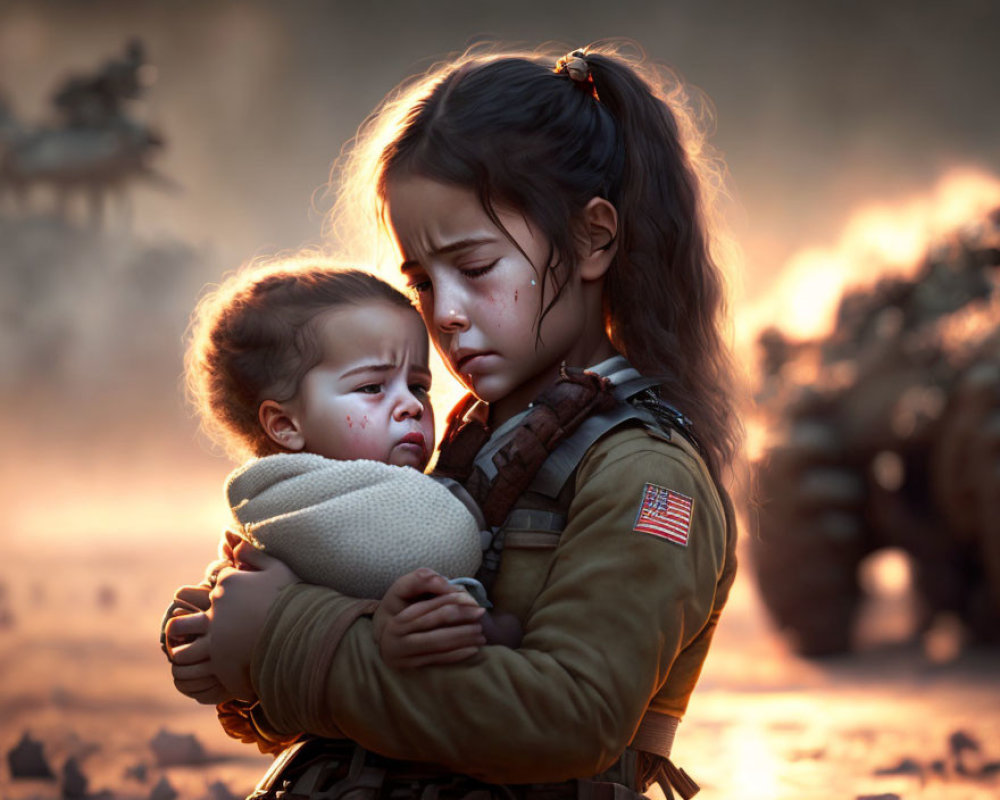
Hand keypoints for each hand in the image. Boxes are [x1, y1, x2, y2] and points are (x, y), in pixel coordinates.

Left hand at [168, 546, 297, 701]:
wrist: (305, 633)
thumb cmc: (294, 599)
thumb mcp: (278, 569)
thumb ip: (254, 555)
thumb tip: (235, 545)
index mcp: (229, 584)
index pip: (213, 581)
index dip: (220, 587)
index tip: (229, 599)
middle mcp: (216, 608)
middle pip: (184, 614)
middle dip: (182, 621)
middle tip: (189, 628)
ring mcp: (215, 635)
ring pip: (180, 641)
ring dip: (182, 646)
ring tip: (190, 652)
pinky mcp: (219, 661)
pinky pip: (192, 666)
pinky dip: (193, 668)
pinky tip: (203, 669)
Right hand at [374, 568, 485, 669]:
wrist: (384, 641)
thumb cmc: (400, 612)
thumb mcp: (404, 592)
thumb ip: (424, 582)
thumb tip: (450, 584)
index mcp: (399, 613)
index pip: (431, 605)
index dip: (454, 600)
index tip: (473, 599)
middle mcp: (397, 633)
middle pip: (436, 622)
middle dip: (462, 617)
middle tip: (481, 613)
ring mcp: (402, 651)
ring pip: (438, 642)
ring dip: (463, 637)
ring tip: (480, 633)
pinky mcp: (409, 665)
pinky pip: (438, 659)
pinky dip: (457, 654)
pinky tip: (473, 649)